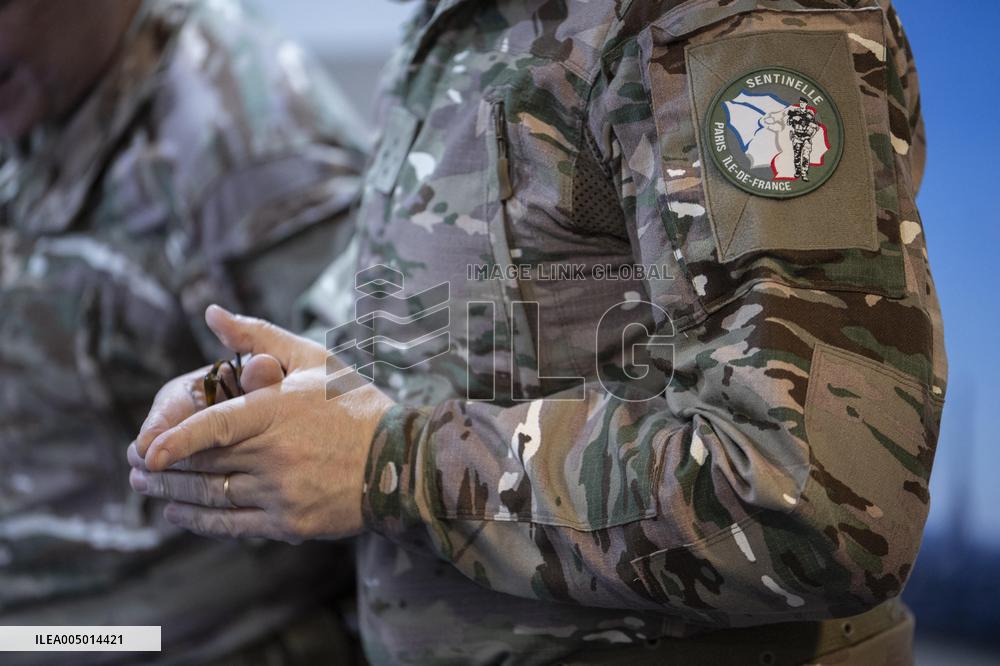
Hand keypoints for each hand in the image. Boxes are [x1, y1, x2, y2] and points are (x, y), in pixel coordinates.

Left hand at [130, 306, 395, 542]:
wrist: (401, 460)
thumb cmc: (355, 403)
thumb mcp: (313, 359)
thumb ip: (258, 336)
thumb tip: (210, 313)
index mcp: (278, 410)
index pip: (215, 426)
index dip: (176, 440)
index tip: (145, 451)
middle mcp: (276, 454)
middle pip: (205, 463)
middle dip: (162, 466)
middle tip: (133, 464)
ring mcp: (283, 492)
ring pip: (214, 496)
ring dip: (173, 493)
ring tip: (147, 486)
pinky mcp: (291, 522)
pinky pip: (234, 524)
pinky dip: (201, 521)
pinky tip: (179, 512)